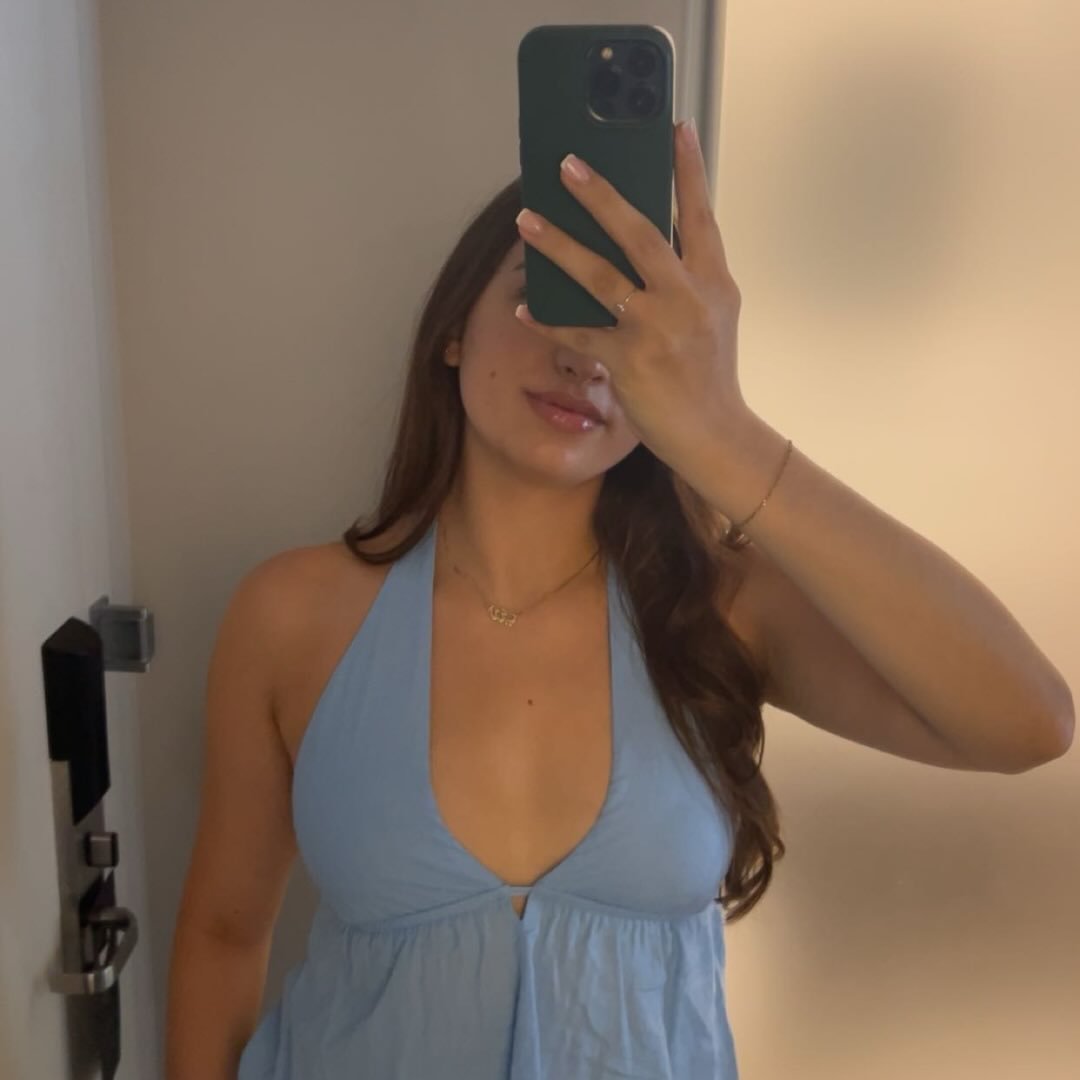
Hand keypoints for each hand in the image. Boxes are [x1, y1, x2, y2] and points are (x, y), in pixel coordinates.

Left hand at [514, 118, 747, 471]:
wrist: (715, 435)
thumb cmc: (709, 376)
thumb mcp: (713, 317)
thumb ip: (687, 276)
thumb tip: (647, 237)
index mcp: (713, 282)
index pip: (700, 216)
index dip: (688, 170)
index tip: (674, 126)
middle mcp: (687, 298)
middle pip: (640, 233)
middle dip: (601, 195)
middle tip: (566, 164)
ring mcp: (658, 329)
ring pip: (600, 275)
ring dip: (559, 244)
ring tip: (526, 220)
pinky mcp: (629, 361)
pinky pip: (579, 333)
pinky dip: (549, 321)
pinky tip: (525, 307)